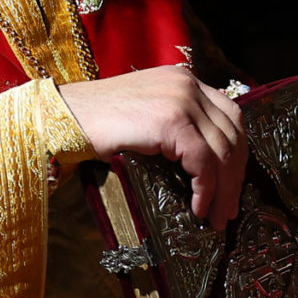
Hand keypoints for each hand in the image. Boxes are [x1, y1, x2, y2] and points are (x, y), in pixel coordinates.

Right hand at [57, 64, 246, 223]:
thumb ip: (176, 128)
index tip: (233, 184)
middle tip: (230, 208)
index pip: (230, 116)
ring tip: (218, 217)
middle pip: (233, 133)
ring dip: (224, 189)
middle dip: (235, 176)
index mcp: (184, 80)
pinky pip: (203, 161)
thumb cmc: (95, 124)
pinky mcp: (171, 121)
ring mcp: (181, 100)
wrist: (61, 117)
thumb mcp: (146, 117)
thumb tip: (203, 169)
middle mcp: (188, 84)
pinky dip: (206, 189)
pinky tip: (198, 208)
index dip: (237, 153)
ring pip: (222, 150)